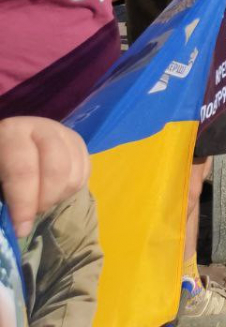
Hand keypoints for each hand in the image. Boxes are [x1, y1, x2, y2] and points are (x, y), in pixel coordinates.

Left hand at [0, 118, 89, 238]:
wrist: (10, 148)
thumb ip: (2, 198)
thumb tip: (19, 226)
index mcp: (12, 133)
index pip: (23, 170)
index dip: (23, 203)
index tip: (20, 229)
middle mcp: (43, 128)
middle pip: (57, 170)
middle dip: (45, 200)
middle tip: (32, 214)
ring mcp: (65, 134)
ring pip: (74, 174)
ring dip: (58, 196)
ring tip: (40, 201)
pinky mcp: (79, 143)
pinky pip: (85, 173)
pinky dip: (71, 190)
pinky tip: (53, 191)